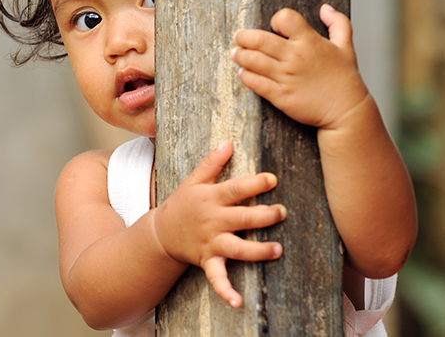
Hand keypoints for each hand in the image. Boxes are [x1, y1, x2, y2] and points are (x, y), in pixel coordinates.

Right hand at [151, 141, 285, 307]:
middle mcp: (213, 221)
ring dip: (257, 250)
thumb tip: (228, 142)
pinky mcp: (208, 260)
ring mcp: (211, 242)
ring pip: (237, 248)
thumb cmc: (183, 203)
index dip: (254, 184)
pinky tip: (238, 302)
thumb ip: (211, 163)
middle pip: (241, 218)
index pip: (235, 189)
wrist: (162, 232)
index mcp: (211, 198)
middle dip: (263, 216)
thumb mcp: (193, 180)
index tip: (272, 179)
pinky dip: (225, 291)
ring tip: (277, 249)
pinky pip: (216, 278)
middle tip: (282, 212)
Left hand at [230, 5, 369, 129]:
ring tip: (236, 54)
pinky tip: (243, 73)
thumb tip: (325, 8)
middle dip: (244, 37)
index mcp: (310, 41)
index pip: (285, 18)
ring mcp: (287, 77)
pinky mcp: (281, 96)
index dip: (277, 19)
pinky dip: (245, 76)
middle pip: (260, 40)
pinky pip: (256, 83)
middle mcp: (296, 57)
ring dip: (240, 56)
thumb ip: (338, 23)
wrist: (347, 111)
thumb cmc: (345, 78)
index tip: (274, 27)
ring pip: (253, 61)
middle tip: (238, 37)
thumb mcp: (347, 46)